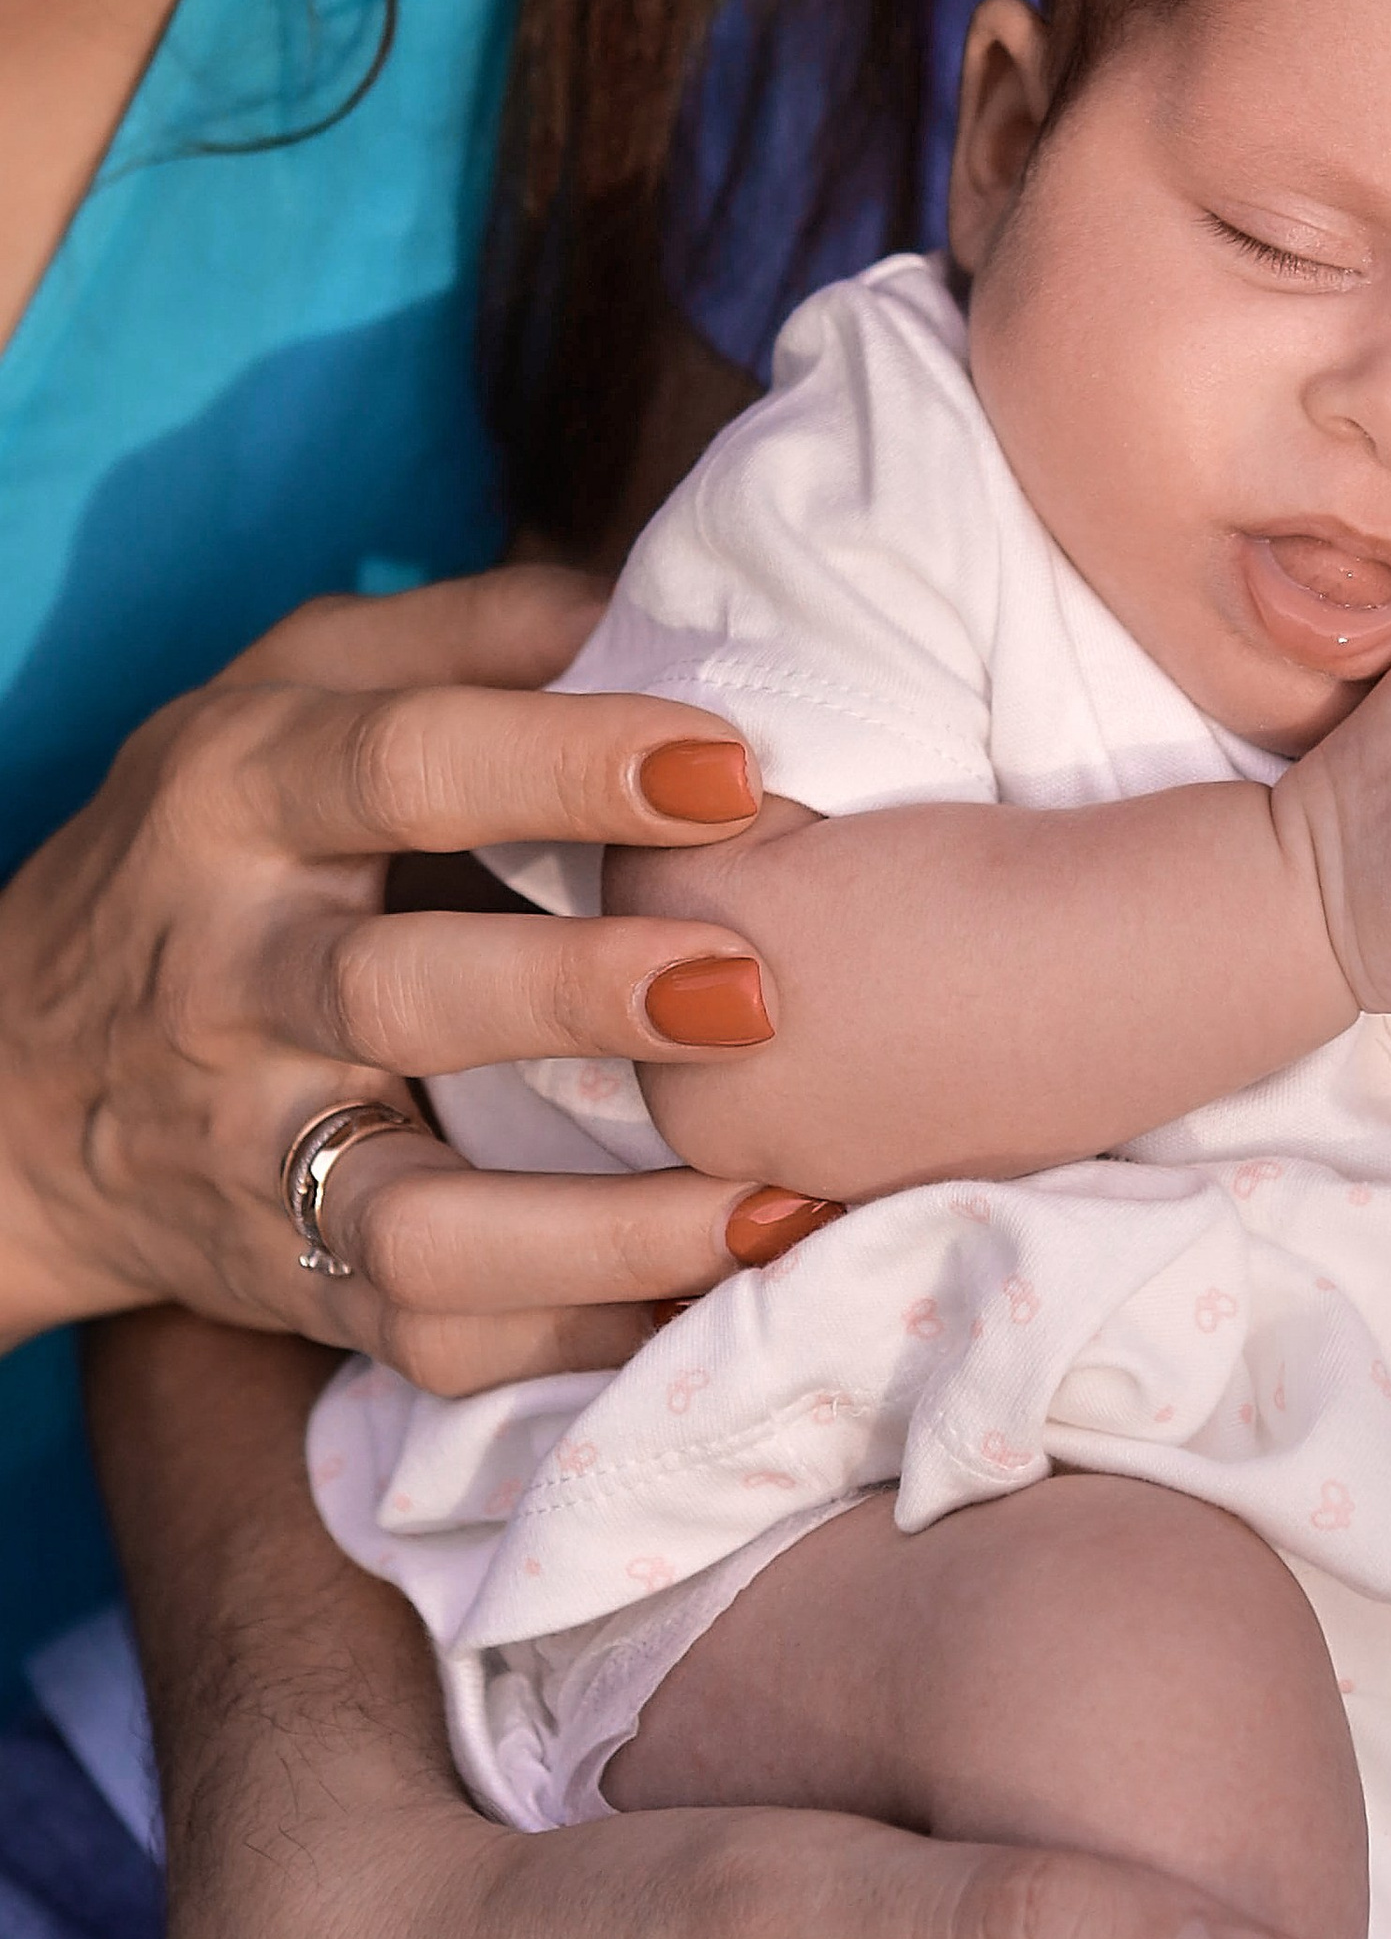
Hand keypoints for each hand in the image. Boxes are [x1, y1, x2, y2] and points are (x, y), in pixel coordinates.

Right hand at [0, 566, 801, 1384]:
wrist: (10, 1084)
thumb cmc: (211, 845)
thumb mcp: (287, 693)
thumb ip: (466, 635)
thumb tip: (648, 603)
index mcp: (242, 797)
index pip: (402, 762)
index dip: (567, 760)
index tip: (730, 764)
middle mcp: (234, 976)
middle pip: (397, 989)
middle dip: (579, 994)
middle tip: (753, 990)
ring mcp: (252, 1148)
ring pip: (412, 1220)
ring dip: (600, 1229)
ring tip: (767, 1204)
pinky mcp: (286, 1281)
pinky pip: (425, 1336)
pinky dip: (566, 1332)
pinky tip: (701, 1292)